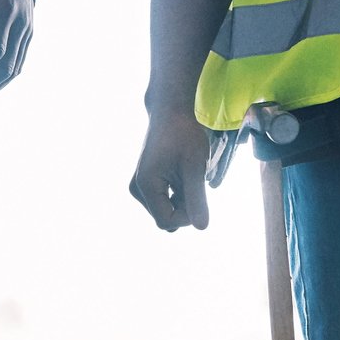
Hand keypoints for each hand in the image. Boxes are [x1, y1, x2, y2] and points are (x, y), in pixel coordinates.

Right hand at [128, 108, 212, 231]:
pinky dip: (178, 195)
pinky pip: (164, 203)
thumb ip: (196, 198)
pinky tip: (184, 176)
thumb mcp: (194, 167)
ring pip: (166, 211)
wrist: (171, 112)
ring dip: (184, 201)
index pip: (167, 222)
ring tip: (190, 175)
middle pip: (165, 218)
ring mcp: (139, 187)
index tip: (201, 195)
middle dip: (185, 208)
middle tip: (196, 182)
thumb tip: (202, 228)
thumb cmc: (184, 134)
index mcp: (145, 185)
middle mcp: (137, 189)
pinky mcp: (145, 184)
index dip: (188, 216)